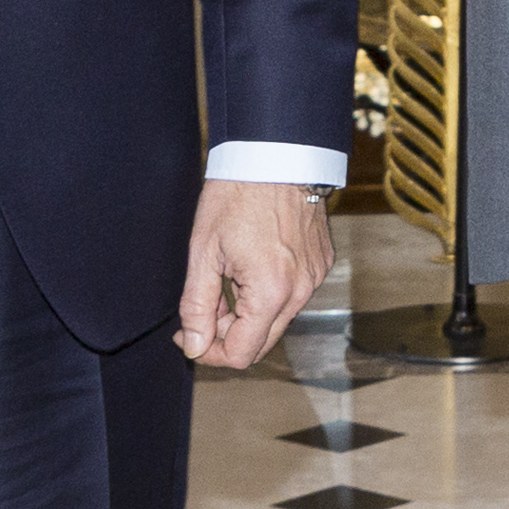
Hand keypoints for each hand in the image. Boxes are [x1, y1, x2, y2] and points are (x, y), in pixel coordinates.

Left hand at [179, 180, 335, 367]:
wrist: (277, 153)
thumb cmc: (237, 195)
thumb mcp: (204, 251)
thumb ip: (197, 306)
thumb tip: (193, 346)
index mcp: (270, 292)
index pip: (241, 354)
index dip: (207, 352)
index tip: (186, 335)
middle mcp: (300, 291)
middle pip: (261, 343)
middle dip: (226, 335)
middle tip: (202, 307)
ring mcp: (315, 277)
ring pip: (276, 320)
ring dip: (247, 315)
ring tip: (225, 279)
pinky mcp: (321, 263)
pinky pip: (292, 296)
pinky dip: (268, 294)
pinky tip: (250, 265)